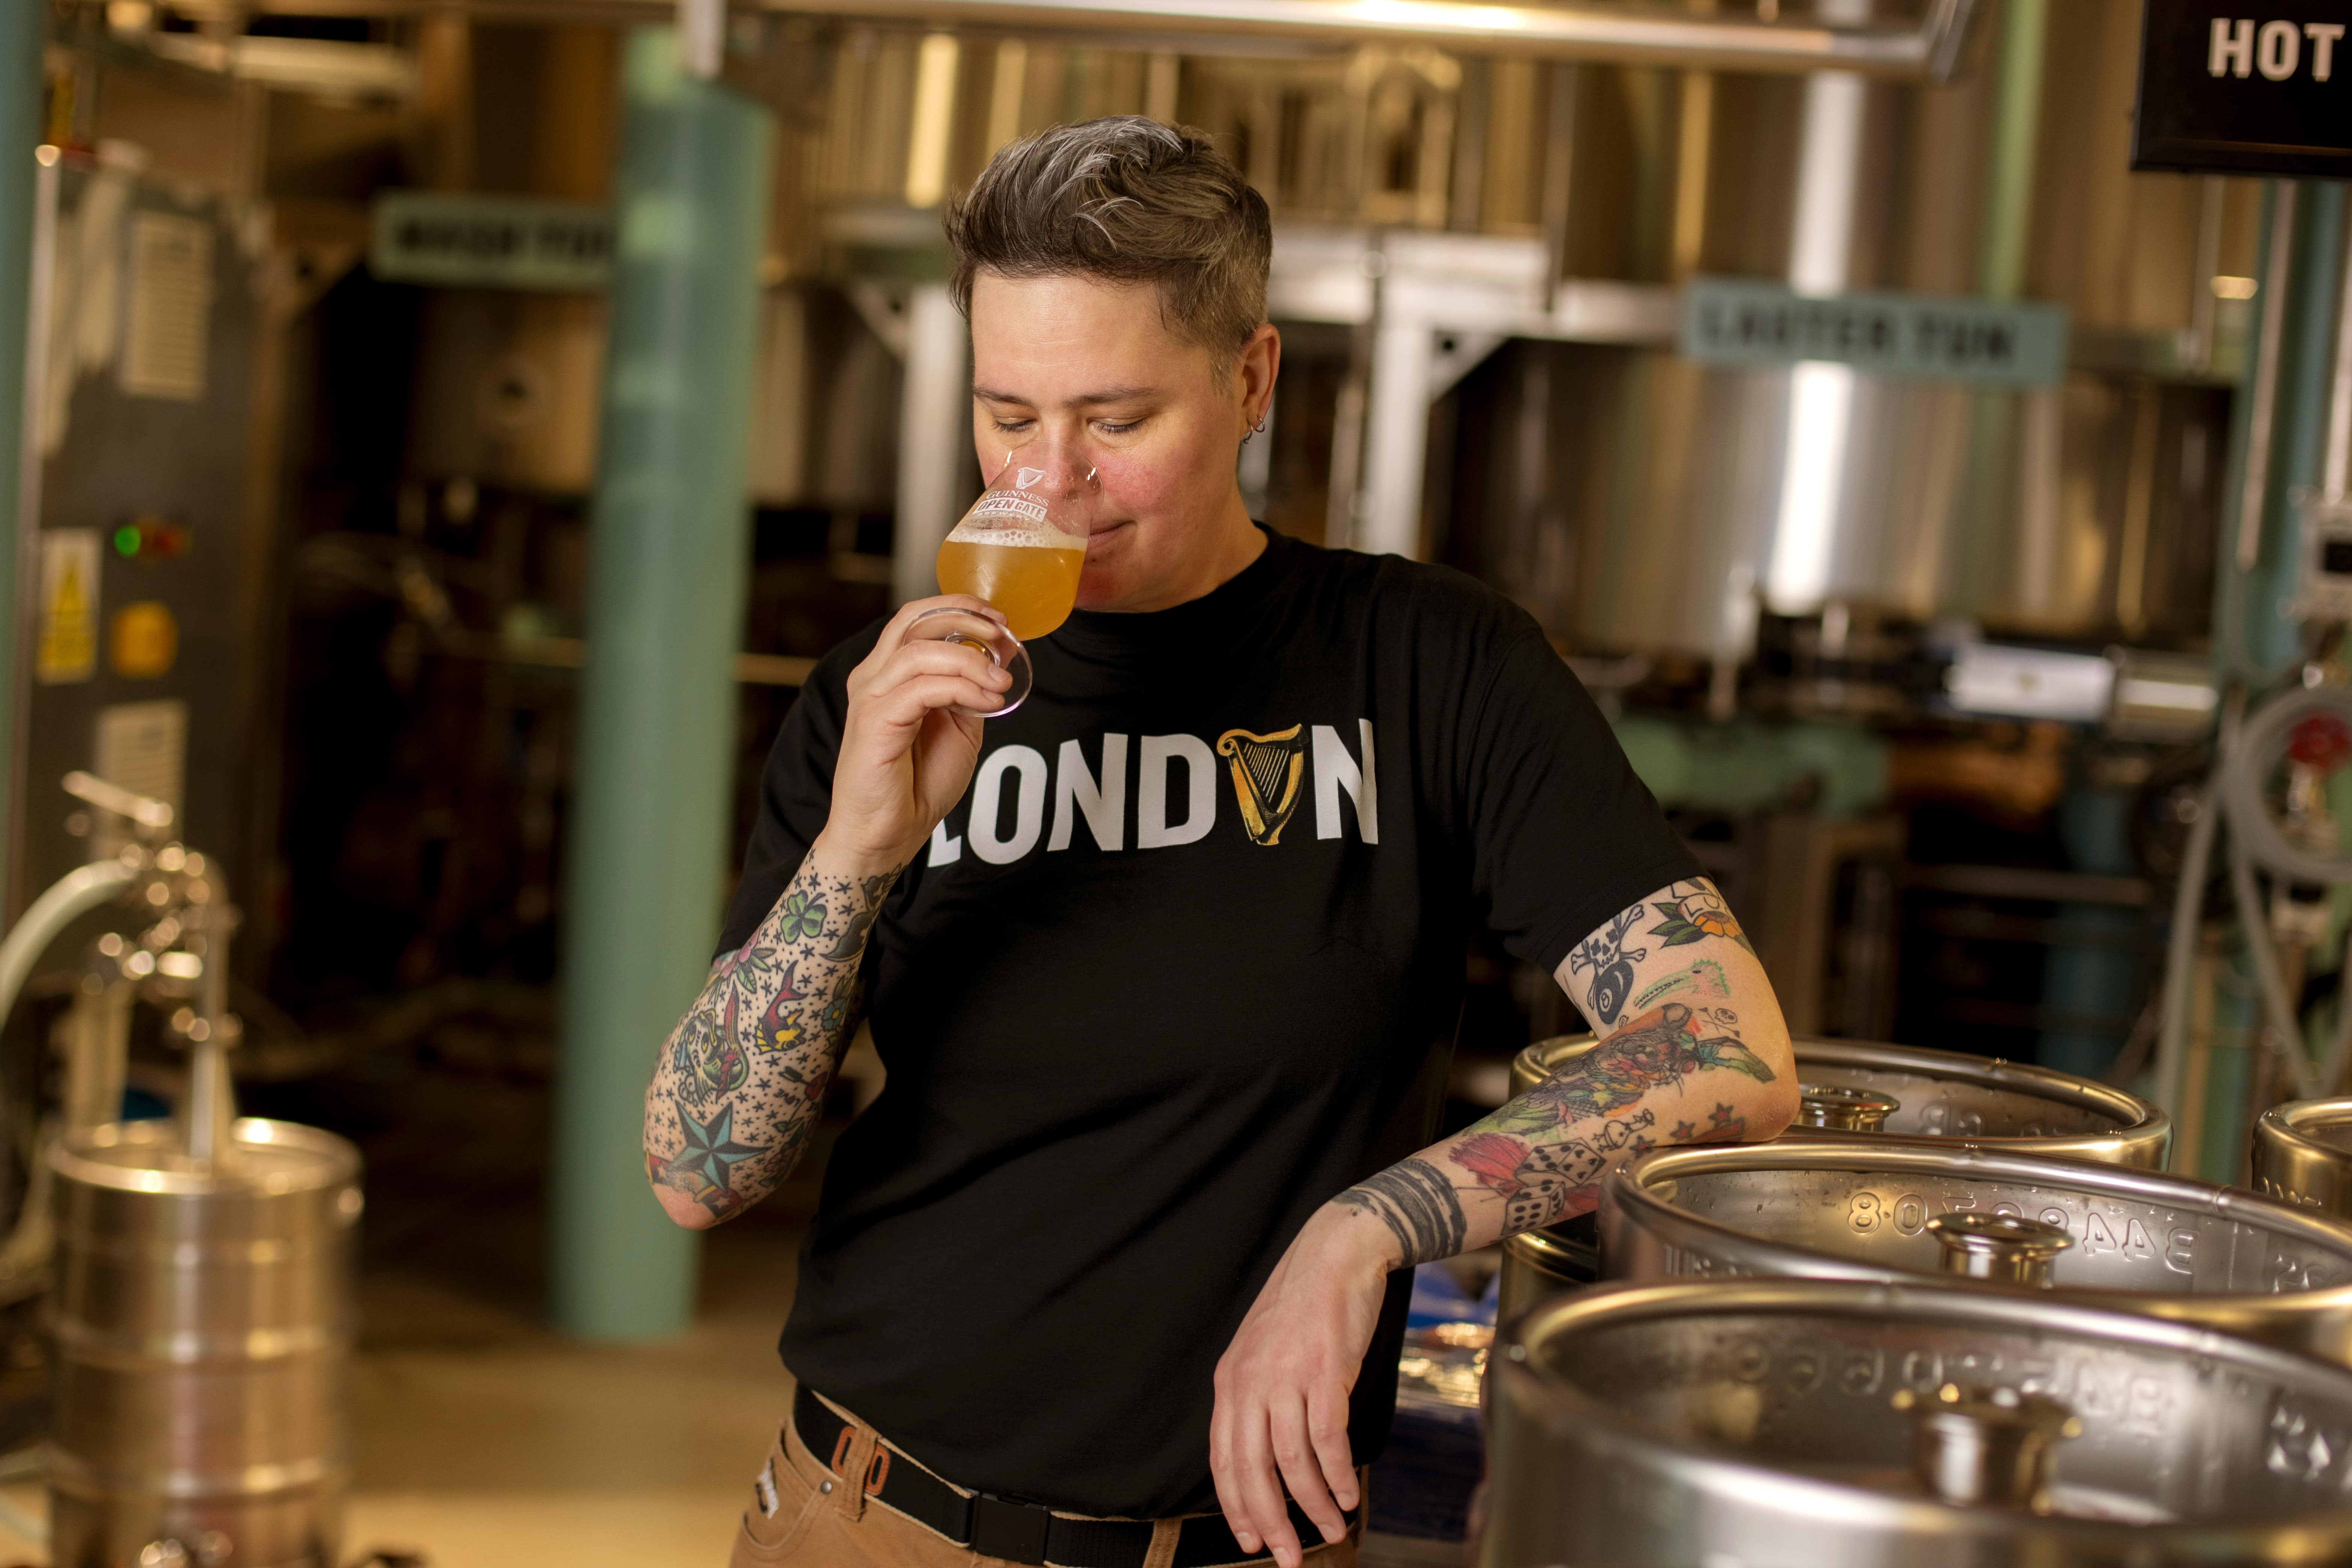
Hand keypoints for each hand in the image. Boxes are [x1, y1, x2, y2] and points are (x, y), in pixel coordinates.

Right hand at [814, 595, 1012, 877]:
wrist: (887, 834)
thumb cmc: (916, 784)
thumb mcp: (957, 729)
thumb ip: (967, 693)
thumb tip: (993, 666)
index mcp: (889, 673)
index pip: (917, 618)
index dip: (959, 609)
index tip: (1000, 621)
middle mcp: (873, 677)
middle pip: (914, 620)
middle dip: (964, 618)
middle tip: (1002, 635)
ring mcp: (870, 697)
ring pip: (922, 651)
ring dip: (971, 662)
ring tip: (1001, 684)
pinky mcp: (874, 722)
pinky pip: (924, 688)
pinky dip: (963, 689)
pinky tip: (988, 702)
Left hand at [1209, 1205, 1394, 1567]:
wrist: (1336, 1253)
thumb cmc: (1304, 1307)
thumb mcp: (1263, 1353)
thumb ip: (1259, 1400)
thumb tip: (1267, 1457)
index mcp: (1231, 1381)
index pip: (1224, 1459)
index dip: (1237, 1507)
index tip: (1251, 1542)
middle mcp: (1251, 1381)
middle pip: (1253, 1469)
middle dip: (1271, 1522)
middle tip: (1290, 1558)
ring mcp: (1287, 1375)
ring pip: (1293, 1460)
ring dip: (1314, 1505)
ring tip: (1334, 1529)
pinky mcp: (1326, 1370)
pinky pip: (1328, 1438)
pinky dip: (1338, 1474)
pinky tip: (1348, 1494)